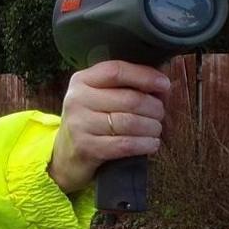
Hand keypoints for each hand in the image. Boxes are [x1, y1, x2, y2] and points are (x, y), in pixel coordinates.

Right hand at [47, 61, 172, 194]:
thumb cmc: (90, 123)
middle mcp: (77, 100)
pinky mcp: (87, 148)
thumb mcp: (98, 98)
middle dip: (153, 107)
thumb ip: (124, 87)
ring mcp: (80, 124)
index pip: (116, 71)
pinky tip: (152, 144)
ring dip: (152, 127)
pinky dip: (144, 144)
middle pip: (129, 99)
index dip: (144, 76)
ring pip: (130, 122)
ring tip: (157, 129)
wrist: (65, 158)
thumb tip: (163, 85)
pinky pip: (125, 144)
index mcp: (82, 81)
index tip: (164, 84)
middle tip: (161, 114)